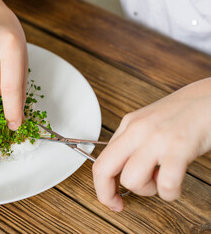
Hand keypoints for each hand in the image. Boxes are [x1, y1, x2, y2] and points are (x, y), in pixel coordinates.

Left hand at [92, 78, 210, 211]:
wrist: (210, 97)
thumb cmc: (183, 113)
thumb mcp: (148, 124)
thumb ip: (133, 145)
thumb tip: (121, 172)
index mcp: (128, 126)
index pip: (100, 161)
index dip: (101, 187)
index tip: (110, 199)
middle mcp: (136, 131)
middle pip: (103, 169)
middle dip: (107, 194)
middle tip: (119, 204)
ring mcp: (156, 139)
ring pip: (131, 180)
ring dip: (146, 190)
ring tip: (160, 180)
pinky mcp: (179, 147)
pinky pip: (166, 184)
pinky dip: (169, 193)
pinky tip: (174, 183)